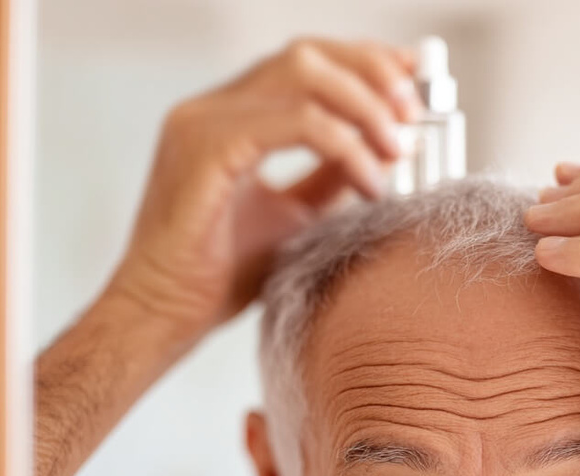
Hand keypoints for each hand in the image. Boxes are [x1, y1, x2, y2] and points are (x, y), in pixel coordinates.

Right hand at [107, 39, 419, 341]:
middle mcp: (211, 108)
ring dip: (364, 107)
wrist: (165, 315)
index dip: (365, 62)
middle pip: (307, 55)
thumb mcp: (298, 215)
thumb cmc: (220, 273)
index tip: (414, 83)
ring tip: (398, 149)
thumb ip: (333, 177)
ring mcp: (202, 122)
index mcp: (229, 116)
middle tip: (414, 115)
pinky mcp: (205, 150)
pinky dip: (344, 146)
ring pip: (301, 74)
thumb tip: (391, 150)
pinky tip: (370, 183)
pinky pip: (294, 123)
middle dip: (373, 75)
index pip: (305, 62)